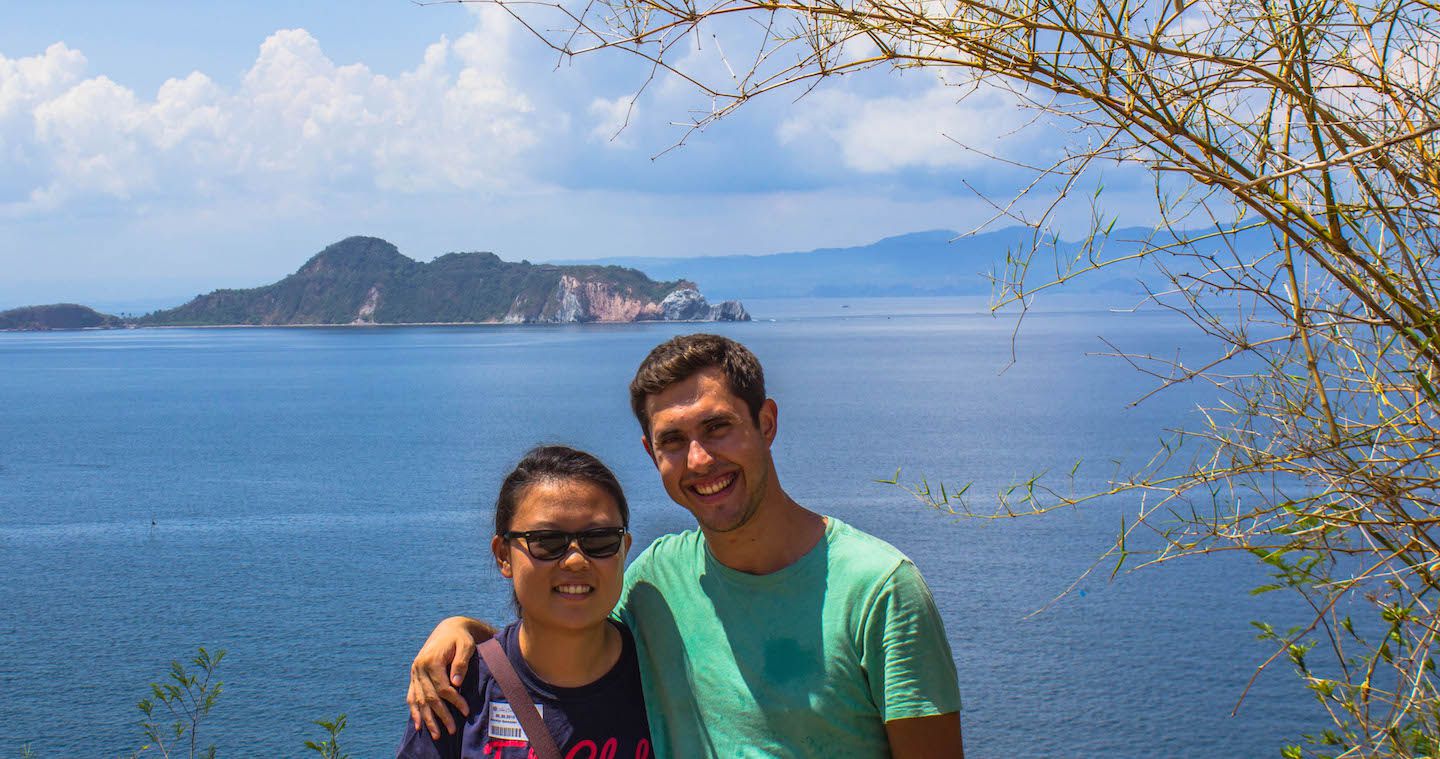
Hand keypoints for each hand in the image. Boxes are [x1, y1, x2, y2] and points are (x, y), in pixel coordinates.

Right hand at [407, 616, 492, 738]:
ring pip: (419, 700)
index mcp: (431, 660)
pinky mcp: (414, 676)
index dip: (454, 701)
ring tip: (436, 735)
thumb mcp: (466, 646)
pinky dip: (414, 711)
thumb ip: (461, 663)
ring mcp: (415, 672)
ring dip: (427, 719)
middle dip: (441, 715)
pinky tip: (418, 725)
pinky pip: (411, 696)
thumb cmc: (460, 638)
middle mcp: (419, 667)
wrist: (448, 629)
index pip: (442, 687)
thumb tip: (456, 683)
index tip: (465, 711)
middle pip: (430, 697)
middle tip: (452, 730)